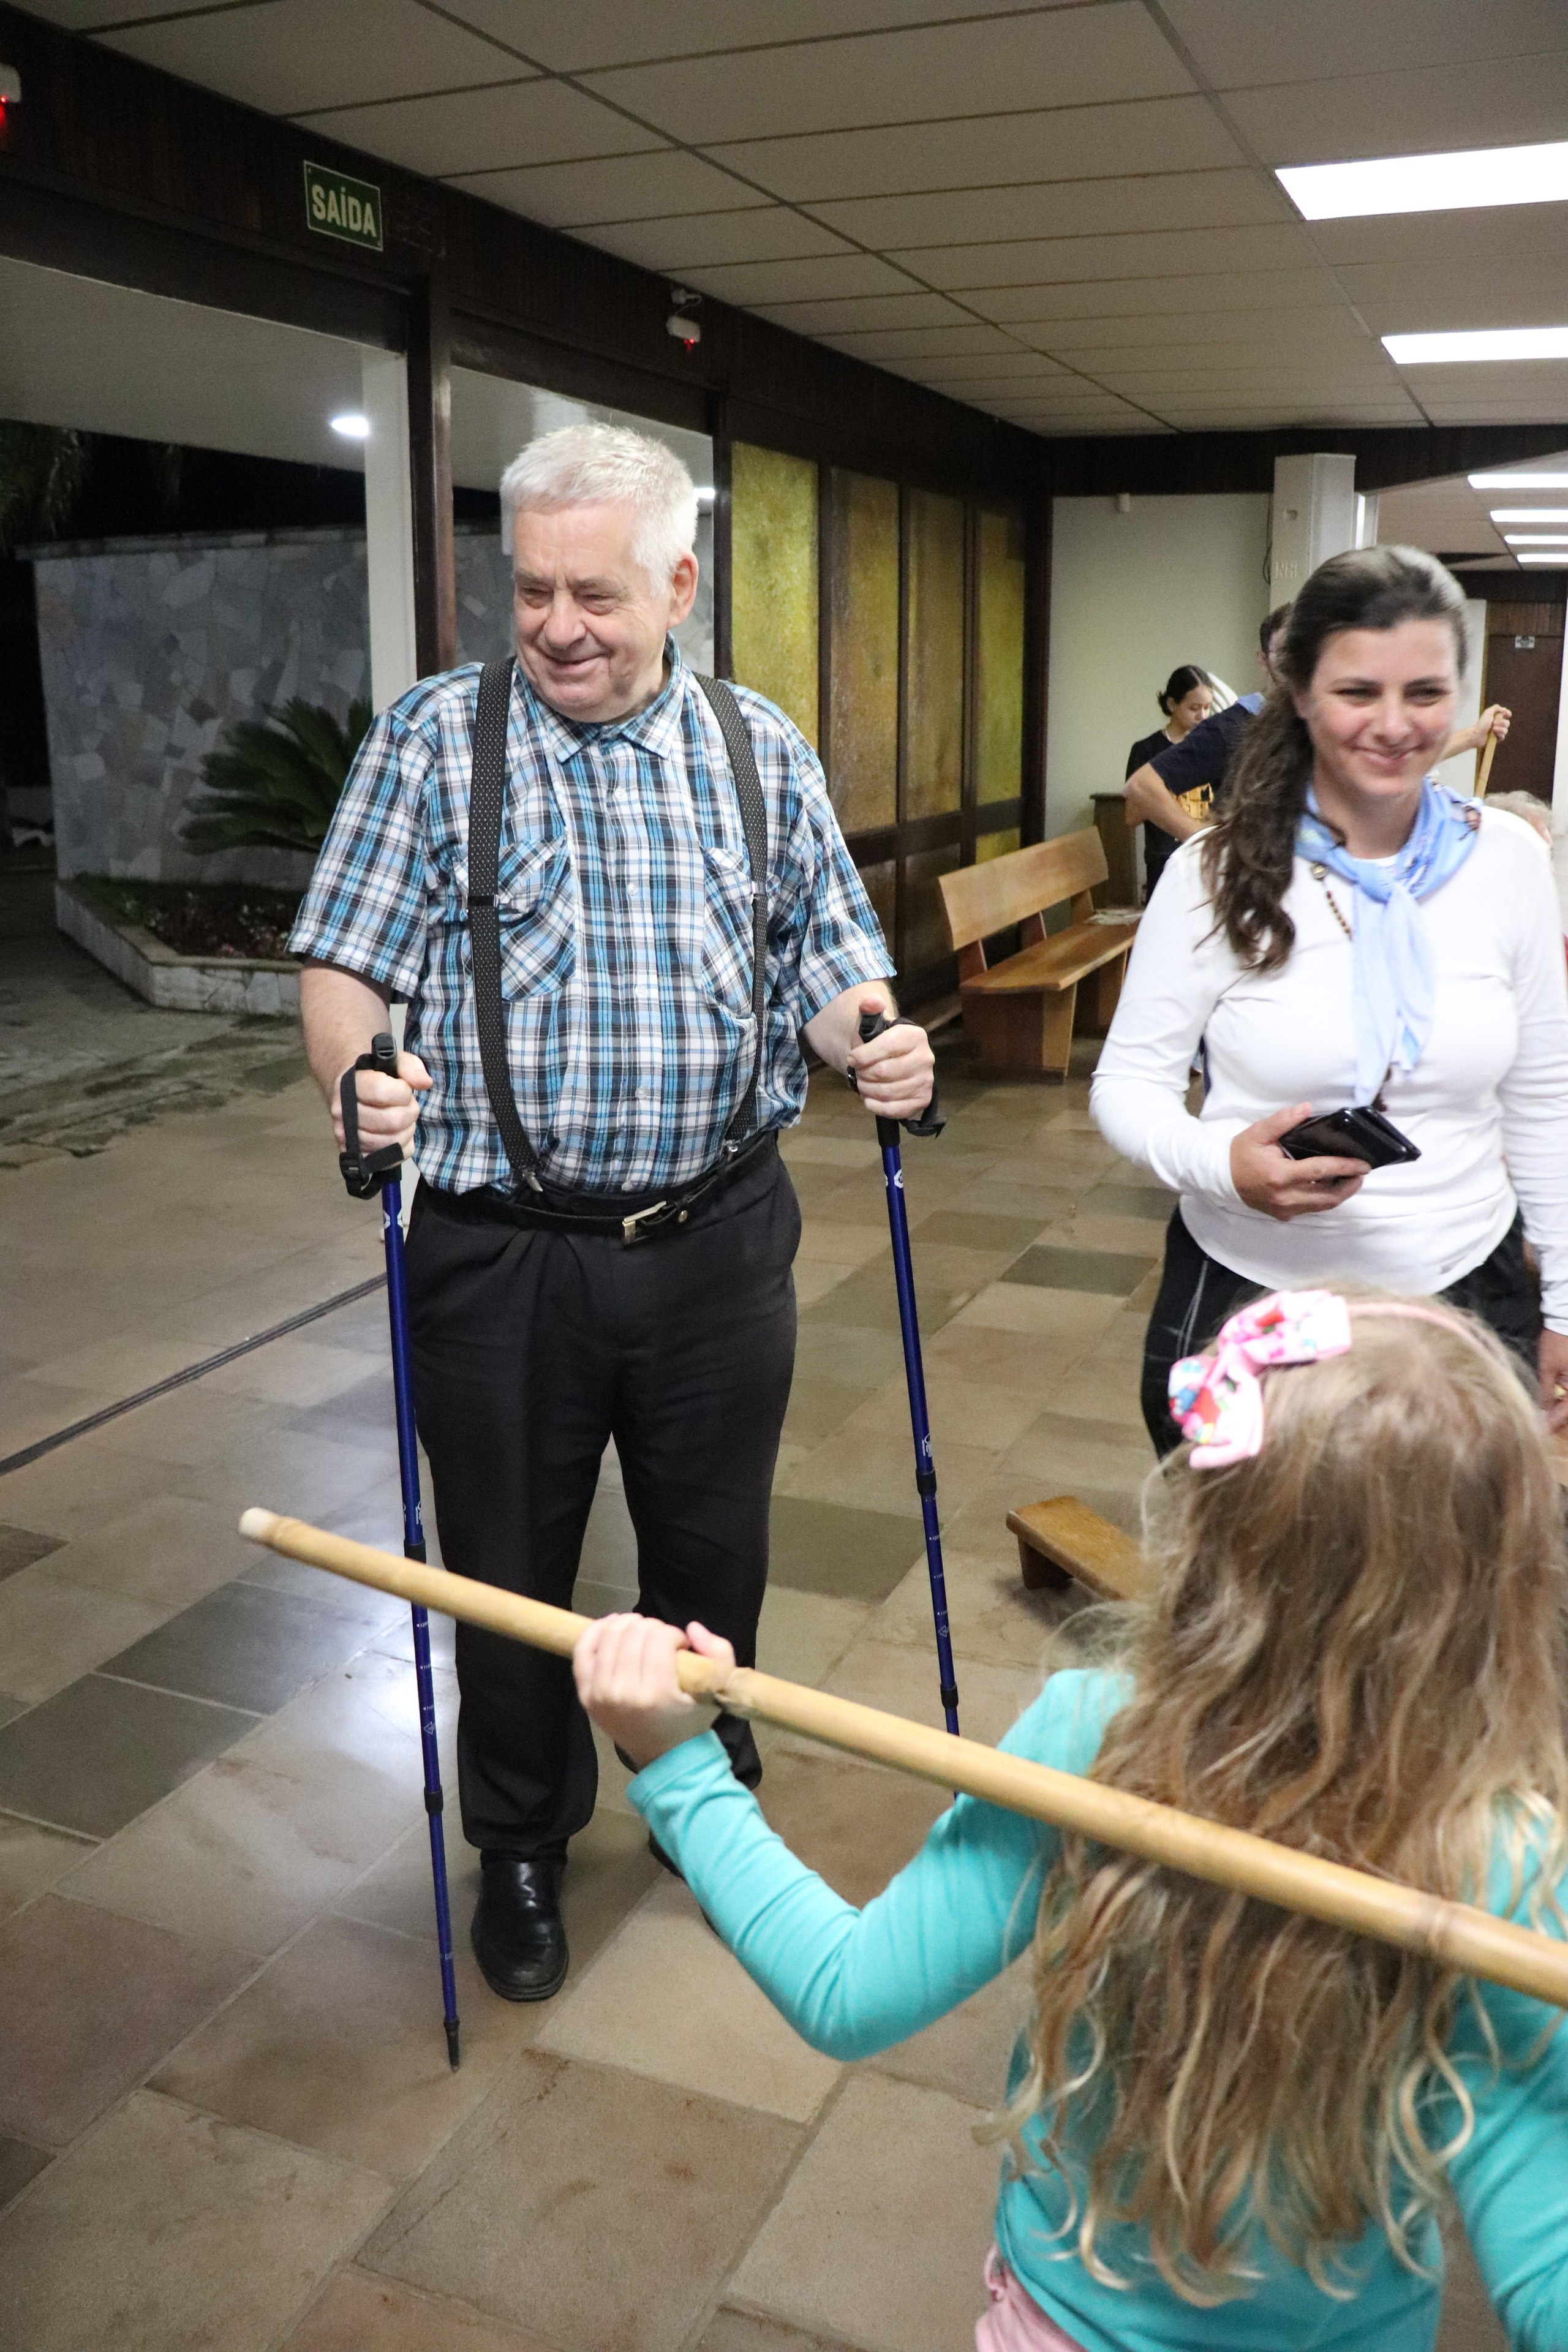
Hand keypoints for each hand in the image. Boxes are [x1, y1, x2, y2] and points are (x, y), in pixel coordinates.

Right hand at [330, 1050, 430, 1154]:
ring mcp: (346, 1136)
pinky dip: (403, 1147)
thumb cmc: (375, 1074)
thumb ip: (410, 1067)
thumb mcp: (393, 1061)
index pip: (382, 1092)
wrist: (350, 1088)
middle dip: (409, 1111)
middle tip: (407, 1104)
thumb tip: (425, 1083)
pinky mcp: (356, 1154)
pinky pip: (391, 1159)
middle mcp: (342, 1112)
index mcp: (350, 1084)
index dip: (403, 1091)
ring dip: (407, 1130)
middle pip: (392, 1121)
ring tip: (402, 1118)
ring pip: (392, 1142)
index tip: (403, 1087)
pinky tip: (399, 1133)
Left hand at [573, 1614, 735, 1768]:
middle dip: (653, 1627)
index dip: (674, 1633)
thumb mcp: (718, 1689)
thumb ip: (718, 1652)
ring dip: (628, 1624)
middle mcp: (623, 1693)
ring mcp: (600, 1694)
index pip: (660, 1638)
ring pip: (609, 1636)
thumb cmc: (691, 1722)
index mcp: (657, 1694)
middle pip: (634, 1633)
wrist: (663, 1757)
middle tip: (662, 1641)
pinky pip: (583, 1651)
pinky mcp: (586, 1695)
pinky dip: (595, 1630)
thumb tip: (691, 1628)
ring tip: (641, 1631)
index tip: (680, 1646)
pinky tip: (611, 1624)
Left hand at [846, 1001, 935, 1120]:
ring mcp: (926, 1080)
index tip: (851, 1058)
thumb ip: (869, 1010)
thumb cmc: (879, 1043)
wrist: (892, 1061)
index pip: (886, 1047)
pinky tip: (869, 1100)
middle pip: (884, 1072)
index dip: (862, 1055)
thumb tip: (871, 1001)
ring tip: (862, 1084)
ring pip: (887, 1092)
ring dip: (867, 1090)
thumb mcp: (871, 1023)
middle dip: (863, 1074)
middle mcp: (926, 1058)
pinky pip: (896, 1109)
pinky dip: (877, 1107)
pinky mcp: (922, 1099)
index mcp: (915, 1035)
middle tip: (858, 1073)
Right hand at [1230, 1104, 1367, 1221]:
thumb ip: (1283, 1121)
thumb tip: (1307, 1108)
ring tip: (1351, 1179)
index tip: (1363, 1163)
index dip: (1345, 1167)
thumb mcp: (1258, 1133)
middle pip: (1328, 1196)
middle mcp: (1285, 1197)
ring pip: (1322, 1206)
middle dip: (1350, 1185)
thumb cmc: (1240, 1154)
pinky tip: (1329, 1185)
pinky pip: (1311, 1208)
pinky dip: (1324, 1198)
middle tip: (1362, 1172)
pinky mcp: (1283, 1214)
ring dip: (1341, 1193)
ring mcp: (1284, 1209)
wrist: (1220, 1178)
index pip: (1321, 1170)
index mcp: (1280, 1175)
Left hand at [1481, 703, 1511, 743]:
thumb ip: (1496, 708)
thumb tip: (1504, 709)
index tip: (1505, 714)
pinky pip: (1503, 737)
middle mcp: (1499, 724)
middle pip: (1507, 723)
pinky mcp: (1497, 739)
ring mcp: (1498, 732)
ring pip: (1506, 730)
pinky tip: (1494, 734)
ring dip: (1499, 729)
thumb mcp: (1488, 712)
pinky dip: (1499, 735)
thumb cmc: (1481, 723)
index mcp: (1497, 717)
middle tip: (1493, 723)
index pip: (1507, 714)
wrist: (1477, 734)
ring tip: (1492, 729)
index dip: (1508, 714)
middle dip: (1501, 723)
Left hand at [1539, 1330, 1567, 1435]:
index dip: (1552, 1423)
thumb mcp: (1547, 1367)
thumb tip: (1541, 1412)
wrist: (1566, 1319)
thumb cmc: (1557, 1342)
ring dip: (1559, 1412)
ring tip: (1544, 1420)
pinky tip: (1551, 1405)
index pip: (1566, 1411)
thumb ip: (1545, 1391)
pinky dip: (1562, 1401)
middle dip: (1557, 1420)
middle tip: (1541, 1429)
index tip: (1540, 1433)